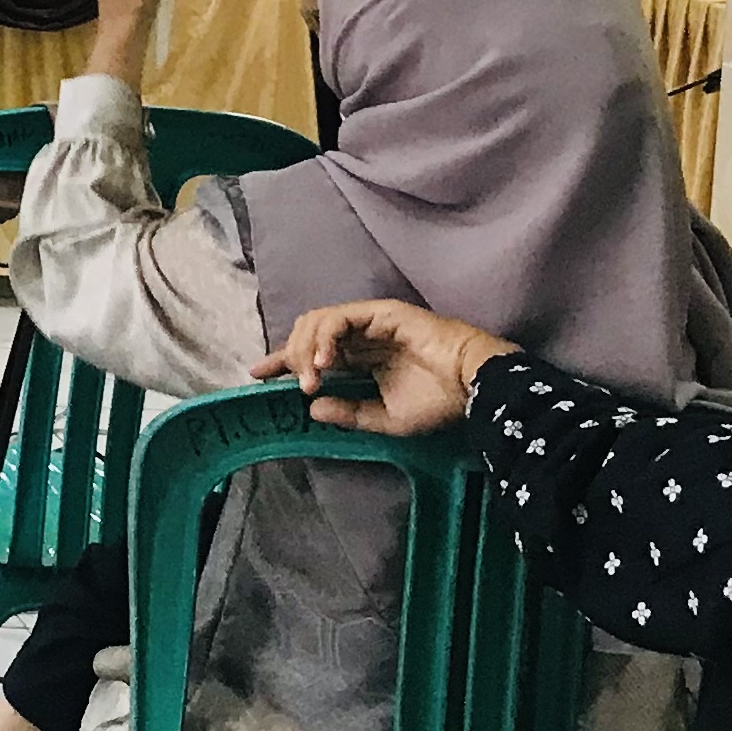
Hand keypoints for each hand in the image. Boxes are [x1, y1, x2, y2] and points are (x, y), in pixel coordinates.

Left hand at [262, 299, 513, 435]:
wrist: (475, 386)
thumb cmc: (439, 402)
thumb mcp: (387, 418)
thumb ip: (349, 413)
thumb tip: (312, 408)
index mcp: (360, 359)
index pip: (310, 354)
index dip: (281, 360)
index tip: (256, 375)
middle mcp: (359, 337)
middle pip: (306, 334)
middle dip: (291, 357)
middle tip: (298, 385)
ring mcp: (368, 322)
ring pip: (316, 322)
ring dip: (305, 350)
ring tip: (311, 378)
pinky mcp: (379, 312)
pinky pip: (338, 318)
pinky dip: (325, 336)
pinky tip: (325, 362)